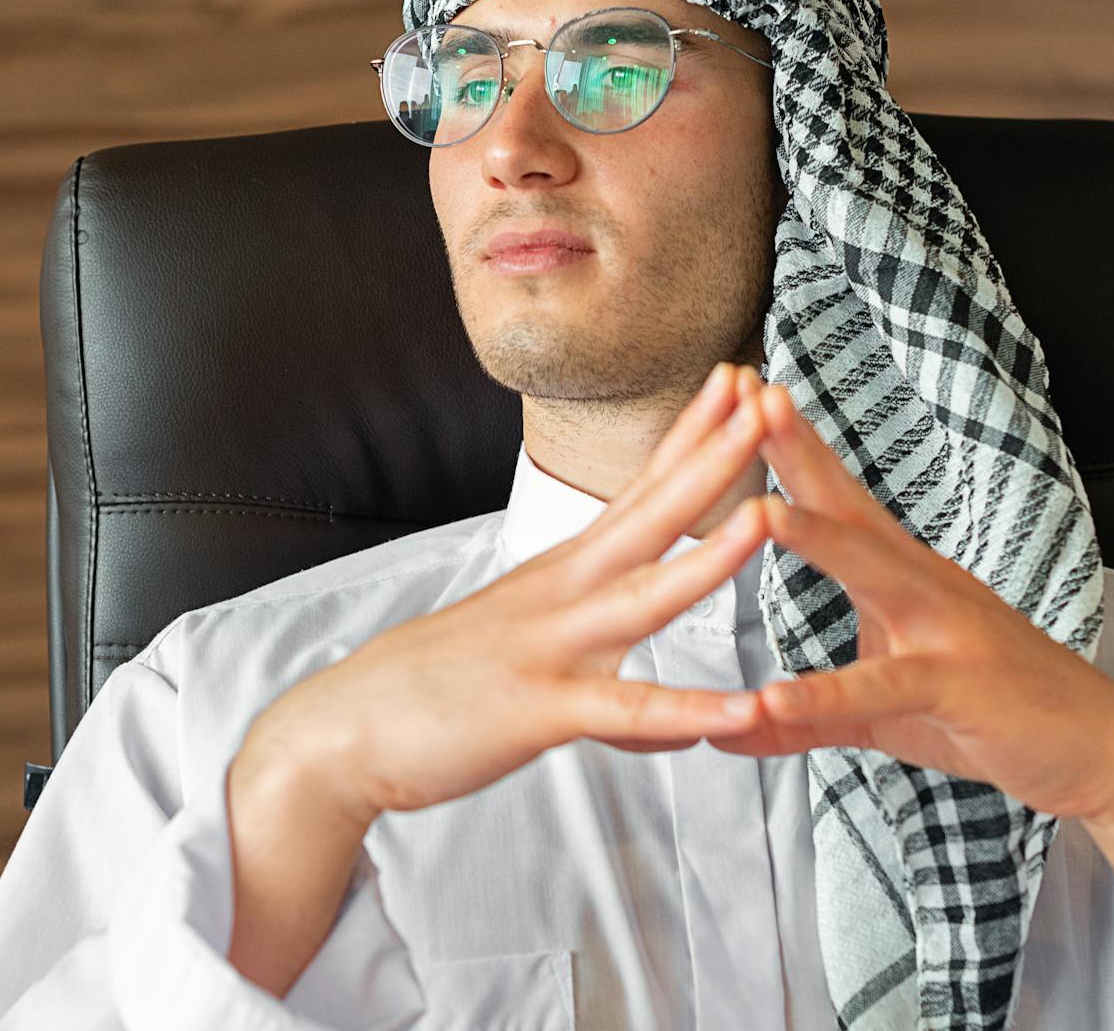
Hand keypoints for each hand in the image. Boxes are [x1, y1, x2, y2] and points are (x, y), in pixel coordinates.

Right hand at [229, 362, 777, 830]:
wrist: (344, 731)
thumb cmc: (434, 685)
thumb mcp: (521, 643)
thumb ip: (583, 646)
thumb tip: (626, 669)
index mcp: (561, 572)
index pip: (637, 487)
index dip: (689, 434)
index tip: (735, 381)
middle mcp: (561, 594)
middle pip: (649, 513)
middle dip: (711, 454)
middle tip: (767, 397)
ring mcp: (550, 647)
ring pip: (644, 596)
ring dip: (710, 557)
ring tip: (769, 518)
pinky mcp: (539, 710)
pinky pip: (624, 713)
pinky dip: (686, 713)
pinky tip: (740, 710)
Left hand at [709, 371, 1113, 827]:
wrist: (1098, 749)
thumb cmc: (990, 713)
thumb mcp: (881, 715)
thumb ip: (801, 720)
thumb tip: (727, 728)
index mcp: (902, 577)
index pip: (837, 500)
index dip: (792, 450)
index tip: (743, 397)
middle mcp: (923, 586)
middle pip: (849, 508)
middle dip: (799, 452)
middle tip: (750, 396)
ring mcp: (944, 630)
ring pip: (873, 574)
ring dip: (817, 538)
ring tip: (758, 511)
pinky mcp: (957, 687)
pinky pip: (884, 687)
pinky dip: (827, 693)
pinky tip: (774, 698)